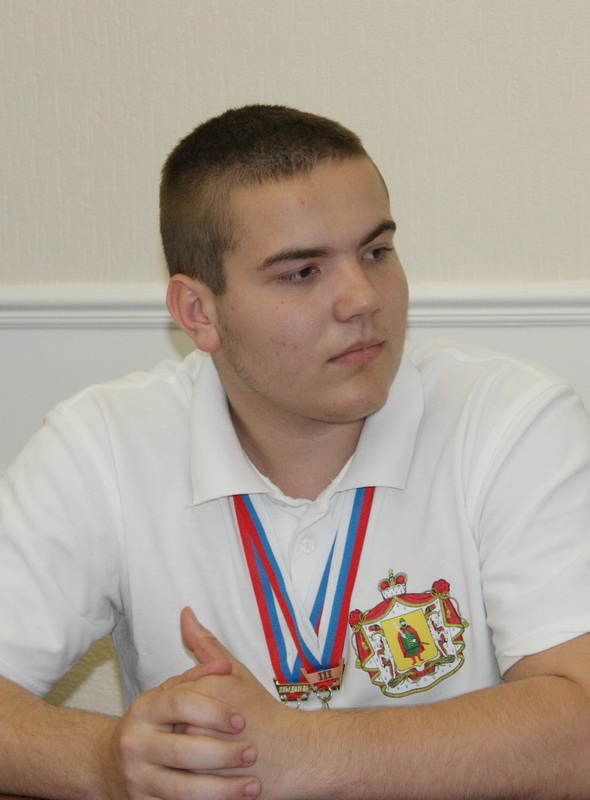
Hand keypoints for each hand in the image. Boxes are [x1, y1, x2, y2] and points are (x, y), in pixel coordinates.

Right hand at [101, 621, 260, 799]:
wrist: (112, 764)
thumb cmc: (157, 722)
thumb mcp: (171, 693)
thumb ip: (198, 676)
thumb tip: (224, 665)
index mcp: (145, 709)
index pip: (181, 704)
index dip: (214, 711)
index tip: (242, 721)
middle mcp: (135, 744)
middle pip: (182, 750)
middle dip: (223, 754)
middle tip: (252, 753)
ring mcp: (137, 778)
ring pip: (183, 789)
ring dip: (222, 790)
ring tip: (253, 786)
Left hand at [179, 608, 305, 799]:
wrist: (292, 754)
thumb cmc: (263, 711)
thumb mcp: (235, 672)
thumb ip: (205, 645)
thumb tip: (185, 613)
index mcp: (199, 697)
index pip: (171, 699)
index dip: (188, 705)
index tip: (212, 711)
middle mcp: (195, 730)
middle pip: (168, 728)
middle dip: (183, 729)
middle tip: (209, 731)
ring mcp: (197, 764)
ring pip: (171, 759)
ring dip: (182, 758)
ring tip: (209, 752)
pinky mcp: (202, 790)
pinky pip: (179, 785)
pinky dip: (187, 781)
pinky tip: (203, 773)